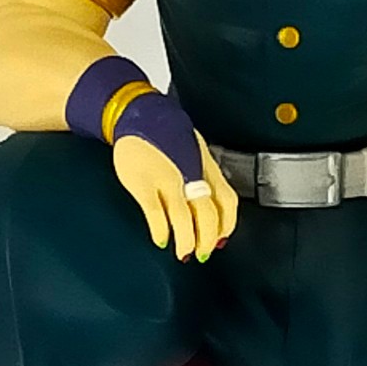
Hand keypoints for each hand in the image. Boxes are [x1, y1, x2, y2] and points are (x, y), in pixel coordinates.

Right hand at [113, 130, 237, 261]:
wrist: (139, 113)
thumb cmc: (166, 133)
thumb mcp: (194, 149)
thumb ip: (204, 173)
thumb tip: (210, 203)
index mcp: (206, 165)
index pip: (227, 201)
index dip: (227, 224)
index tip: (221, 238)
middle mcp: (190, 173)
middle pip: (208, 215)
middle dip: (207, 239)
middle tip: (202, 252)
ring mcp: (167, 179)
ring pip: (184, 219)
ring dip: (187, 242)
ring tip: (183, 252)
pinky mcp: (143, 183)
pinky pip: (156, 215)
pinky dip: (162, 232)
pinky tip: (162, 239)